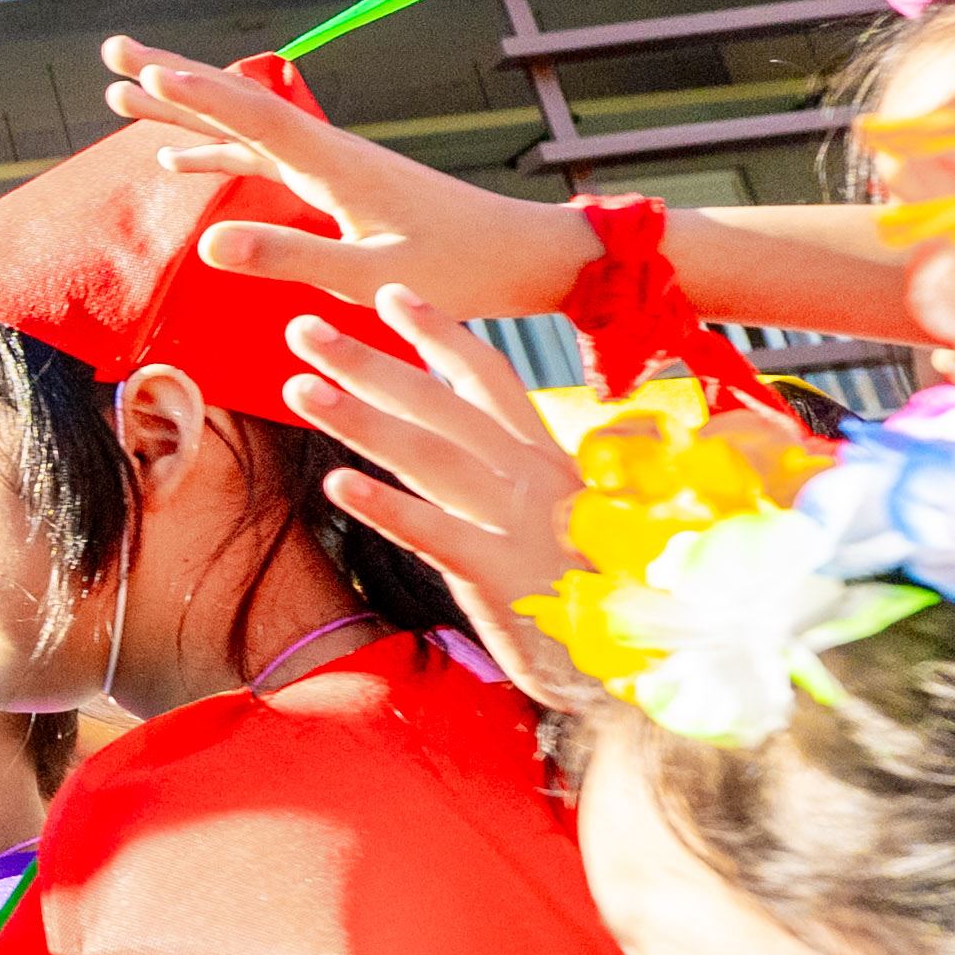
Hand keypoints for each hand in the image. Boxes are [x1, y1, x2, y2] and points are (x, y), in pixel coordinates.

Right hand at [100, 38, 588, 317]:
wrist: (522, 254)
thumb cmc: (457, 268)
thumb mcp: (367, 274)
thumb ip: (288, 254)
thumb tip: (208, 242)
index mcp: (334, 166)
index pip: (253, 117)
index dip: (197, 96)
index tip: (144, 73)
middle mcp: (326, 152)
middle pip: (236, 103)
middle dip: (174, 79)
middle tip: (114, 49)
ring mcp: (328, 165)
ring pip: (241, 126)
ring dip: (182, 111)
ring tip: (122, 95)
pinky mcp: (334, 184)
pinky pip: (259, 157)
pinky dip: (214, 152)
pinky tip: (177, 161)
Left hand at [279, 289, 599, 709]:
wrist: (655, 662)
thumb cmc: (602, 588)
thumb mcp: (561, 517)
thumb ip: (516, 476)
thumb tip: (476, 439)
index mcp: (544, 458)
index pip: (487, 377)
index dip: (438, 332)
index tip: (389, 292)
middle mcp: (532, 478)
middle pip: (441, 405)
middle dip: (369, 362)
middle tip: (301, 327)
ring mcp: (520, 524)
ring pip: (429, 456)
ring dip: (361, 419)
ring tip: (298, 388)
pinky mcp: (505, 576)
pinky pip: (438, 534)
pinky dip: (389, 507)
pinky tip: (336, 484)